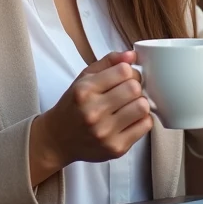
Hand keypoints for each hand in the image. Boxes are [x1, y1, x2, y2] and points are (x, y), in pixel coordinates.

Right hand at [29, 51, 151, 183]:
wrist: (57, 140)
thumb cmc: (73, 106)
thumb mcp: (83, 79)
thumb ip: (108, 62)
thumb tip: (132, 55)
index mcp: (84, 91)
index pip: (123, 71)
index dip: (129, 71)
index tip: (126, 76)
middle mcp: (93, 112)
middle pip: (134, 88)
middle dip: (136, 86)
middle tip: (129, 91)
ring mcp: (105, 132)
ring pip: (142, 107)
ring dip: (140, 103)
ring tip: (131, 104)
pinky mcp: (116, 148)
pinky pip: (145, 126)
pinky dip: (142, 119)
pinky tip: (131, 118)